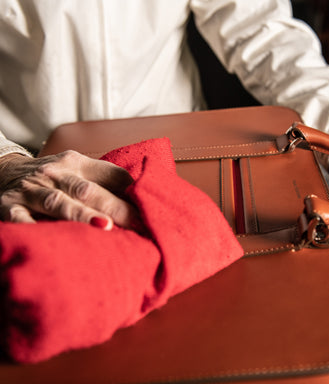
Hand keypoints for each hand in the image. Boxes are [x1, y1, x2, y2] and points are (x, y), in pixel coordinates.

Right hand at [0, 151, 138, 229]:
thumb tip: (144, 197)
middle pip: (87, 190)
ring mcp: (30, 190)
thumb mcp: (77, 170)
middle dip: (115, 207)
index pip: (110, 174)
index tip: (152, 207)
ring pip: (58, 202)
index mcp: (76, 163)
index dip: (132, 190)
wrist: (1, 171)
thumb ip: (105, 180)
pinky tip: (49, 237)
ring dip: (81, 214)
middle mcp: (54, 173)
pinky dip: (33, 227)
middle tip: (138, 224)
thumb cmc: (52, 177)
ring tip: (104, 226)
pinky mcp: (7, 206)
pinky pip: (19, 218)